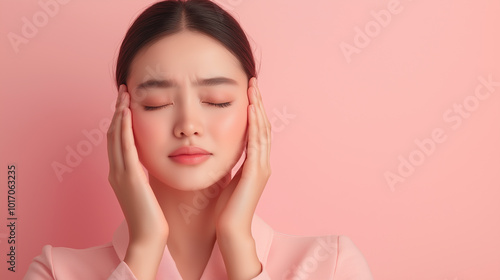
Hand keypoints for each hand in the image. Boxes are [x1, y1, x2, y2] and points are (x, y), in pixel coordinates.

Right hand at [106, 84, 167, 279]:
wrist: (149, 236)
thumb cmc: (154, 216)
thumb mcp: (148, 189)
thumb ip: (147, 174)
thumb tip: (155, 161)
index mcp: (121, 173)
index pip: (118, 140)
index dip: (120, 119)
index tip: (127, 102)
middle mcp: (116, 170)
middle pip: (112, 133)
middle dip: (117, 110)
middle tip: (123, 90)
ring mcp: (119, 173)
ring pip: (115, 136)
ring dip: (118, 112)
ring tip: (124, 93)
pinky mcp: (129, 176)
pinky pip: (124, 146)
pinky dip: (123, 128)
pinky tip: (127, 113)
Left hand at [214, 77, 271, 278]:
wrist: (230, 230)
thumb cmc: (225, 209)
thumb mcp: (227, 180)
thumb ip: (229, 164)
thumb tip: (220, 150)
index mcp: (255, 164)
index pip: (256, 131)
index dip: (254, 111)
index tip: (247, 92)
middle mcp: (262, 163)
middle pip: (262, 126)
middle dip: (258, 103)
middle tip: (253, 82)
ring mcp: (261, 167)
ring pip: (262, 131)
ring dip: (258, 109)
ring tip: (254, 89)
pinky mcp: (256, 173)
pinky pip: (257, 143)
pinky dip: (255, 125)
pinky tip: (251, 110)